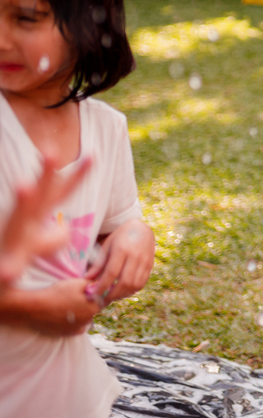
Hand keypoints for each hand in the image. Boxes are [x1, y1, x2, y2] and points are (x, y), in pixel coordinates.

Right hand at [0, 157, 90, 288]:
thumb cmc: (13, 255)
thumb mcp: (37, 246)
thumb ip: (55, 237)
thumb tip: (63, 226)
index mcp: (36, 218)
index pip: (59, 194)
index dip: (77, 177)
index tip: (93, 156)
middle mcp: (23, 223)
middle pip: (38, 197)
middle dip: (45, 175)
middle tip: (51, 151)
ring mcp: (11, 240)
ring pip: (17, 221)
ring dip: (22, 203)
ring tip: (24, 184)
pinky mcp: (4, 264)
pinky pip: (7, 267)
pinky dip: (7, 269)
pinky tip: (8, 272)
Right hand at [20, 279, 101, 335]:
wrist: (35, 308)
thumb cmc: (57, 294)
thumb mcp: (77, 283)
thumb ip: (92, 284)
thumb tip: (99, 285)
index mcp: (93, 308)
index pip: (104, 300)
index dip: (99, 294)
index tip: (93, 291)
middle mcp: (88, 321)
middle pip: (94, 310)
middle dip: (90, 303)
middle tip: (79, 297)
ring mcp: (77, 329)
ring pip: (85, 319)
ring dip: (82, 313)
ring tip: (70, 306)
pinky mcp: (67, 334)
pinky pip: (76, 327)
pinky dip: (74, 322)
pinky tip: (67, 316)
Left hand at [85, 219, 153, 305]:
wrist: (141, 228)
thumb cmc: (119, 237)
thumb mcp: (106, 246)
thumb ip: (98, 263)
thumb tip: (86, 279)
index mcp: (122, 249)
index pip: (111, 273)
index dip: (102, 286)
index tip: (93, 294)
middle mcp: (135, 256)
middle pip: (124, 281)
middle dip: (112, 294)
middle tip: (102, 299)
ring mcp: (145, 261)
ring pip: (134, 285)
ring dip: (122, 294)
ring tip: (112, 296)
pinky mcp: (150, 265)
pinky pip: (142, 283)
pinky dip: (131, 290)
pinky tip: (123, 291)